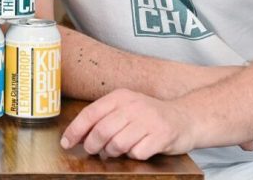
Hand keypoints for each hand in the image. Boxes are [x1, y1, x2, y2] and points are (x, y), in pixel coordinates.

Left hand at [60, 89, 194, 159]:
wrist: (186, 118)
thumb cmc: (149, 116)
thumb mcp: (126, 108)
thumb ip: (104, 118)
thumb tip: (78, 136)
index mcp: (120, 97)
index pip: (90, 113)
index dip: (75, 130)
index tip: (66, 143)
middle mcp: (133, 105)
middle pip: (101, 131)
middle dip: (93, 145)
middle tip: (94, 151)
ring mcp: (148, 120)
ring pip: (117, 144)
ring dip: (113, 152)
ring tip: (117, 151)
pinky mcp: (162, 135)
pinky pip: (137, 152)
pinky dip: (133, 155)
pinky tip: (138, 150)